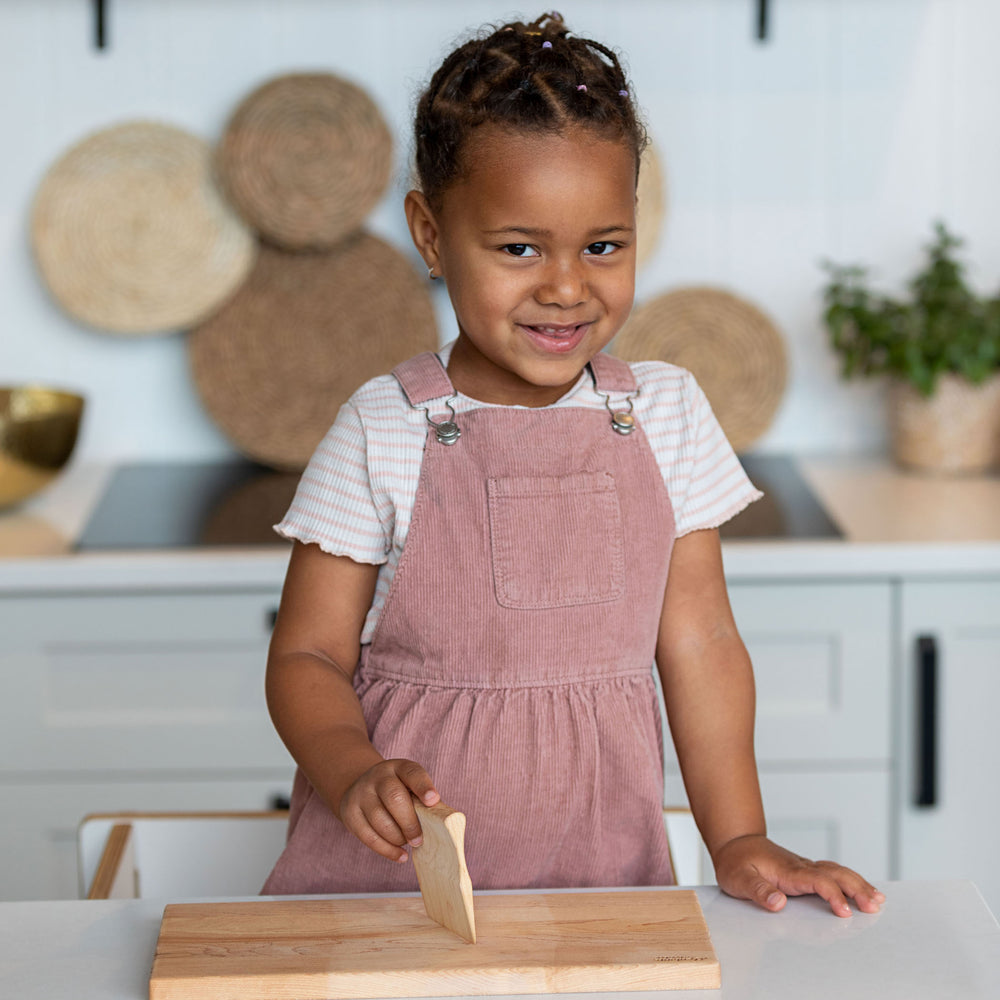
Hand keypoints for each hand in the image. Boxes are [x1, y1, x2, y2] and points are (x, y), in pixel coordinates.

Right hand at [337, 758, 439, 862]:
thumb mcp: (409, 786)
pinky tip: (401, 856)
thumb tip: (441, 825)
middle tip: (419, 839)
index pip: (412, 773)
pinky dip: (387, 850)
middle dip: (409, 822)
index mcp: (398, 768)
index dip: (423, 786)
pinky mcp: (351, 814)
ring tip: (409, 843)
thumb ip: (423, 800)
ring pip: (379, 819)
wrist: (360, 787)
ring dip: (398, 837)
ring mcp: (361, 794)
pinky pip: (368, 836)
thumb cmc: (396, 791)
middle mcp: (378, 777)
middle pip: (393, 797)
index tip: (433, 801)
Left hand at [712, 834, 885, 916]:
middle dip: (857, 889)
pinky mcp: (805, 870)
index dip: (833, 895)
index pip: (817, 881)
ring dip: (859, 883)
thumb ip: (758, 890)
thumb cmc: (736, 862)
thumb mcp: (738, 877)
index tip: (845, 913)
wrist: (735, 843)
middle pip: (835, 873)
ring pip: (837, 871)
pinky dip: (851, 880)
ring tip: (879, 899)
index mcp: (787, 870)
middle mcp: (800, 866)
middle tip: (875, 906)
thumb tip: (779, 903)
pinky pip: (833, 873)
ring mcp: (804, 867)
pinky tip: (863, 889)